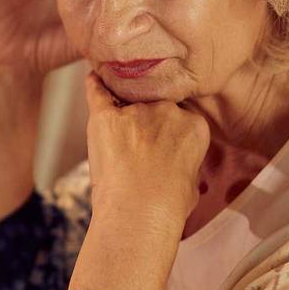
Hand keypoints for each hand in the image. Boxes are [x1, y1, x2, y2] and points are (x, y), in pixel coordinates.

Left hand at [84, 74, 209, 236]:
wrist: (139, 213)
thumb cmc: (168, 206)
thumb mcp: (192, 181)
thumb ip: (184, 160)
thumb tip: (177, 166)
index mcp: (195, 125)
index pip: (181, 113)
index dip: (168, 128)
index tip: (160, 143)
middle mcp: (167, 110)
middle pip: (155, 104)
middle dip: (148, 122)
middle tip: (137, 147)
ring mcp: (135, 111)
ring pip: (128, 101)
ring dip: (124, 115)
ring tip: (117, 138)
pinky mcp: (105, 117)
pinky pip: (98, 92)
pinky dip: (95, 84)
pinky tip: (93, 76)